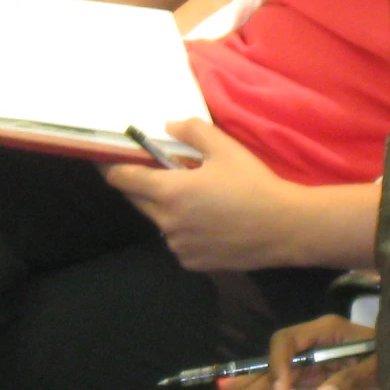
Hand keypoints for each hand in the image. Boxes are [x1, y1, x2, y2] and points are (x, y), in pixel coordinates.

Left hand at [102, 117, 293, 271]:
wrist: (285, 227)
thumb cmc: (254, 184)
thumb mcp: (225, 148)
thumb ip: (192, 132)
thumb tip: (168, 127)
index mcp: (170, 192)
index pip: (123, 179)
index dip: (111, 167)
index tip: (105, 159)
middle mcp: (167, 222)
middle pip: (138, 200)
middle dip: (142, 185)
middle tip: (160, 172)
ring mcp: (178, 246)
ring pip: (159, 221)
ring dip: (166, 208)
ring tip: (196, 199)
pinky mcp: (192, 262)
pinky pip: (177, 241)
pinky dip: (183, 229)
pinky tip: (208, 221)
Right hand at [204, 314, 378, 389]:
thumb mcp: (379, 366)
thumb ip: (352, 380)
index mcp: (326, 331)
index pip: (289, 342)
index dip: (280, 366)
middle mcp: (312, 345)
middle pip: (272, 363)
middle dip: (248, 385)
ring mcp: (310, 364)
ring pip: (271, 378)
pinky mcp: (313, 381)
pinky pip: (283, 389)